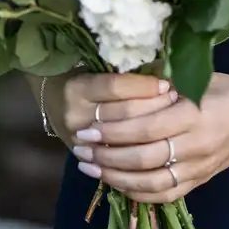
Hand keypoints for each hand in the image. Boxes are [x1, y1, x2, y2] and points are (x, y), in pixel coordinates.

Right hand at [44, 71, 174, 149]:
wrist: (51, 100)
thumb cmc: (80, 76)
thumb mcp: (96, 68)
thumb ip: (124, 73)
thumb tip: (164, 70)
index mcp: (77, 88)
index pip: (115, 87)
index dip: (143, 85)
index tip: (166, 83)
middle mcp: (76, 116)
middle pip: (123, 113)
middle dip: (154, 107)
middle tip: (178, 101)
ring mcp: (80, 142)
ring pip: (124, 139)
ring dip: (152, 128)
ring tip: (174, 119)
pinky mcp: (88, 159)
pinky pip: (120, 160)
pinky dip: (141, 152)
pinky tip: (159, 143)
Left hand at [71, 72, 228, 203]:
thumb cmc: (221, 87)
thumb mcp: (192, 76)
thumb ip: (157, 83)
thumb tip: (114, 82)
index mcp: (194, 114)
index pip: (146, 128)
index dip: (114, 131)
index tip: (88, 129)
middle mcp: (198, 144)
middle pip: (145, 158)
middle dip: (108, 156)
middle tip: (81, 150)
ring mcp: (201, 166)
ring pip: (152, 182)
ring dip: (117, 178)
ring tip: (91, 169)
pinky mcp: (202, 180)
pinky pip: (167, 194)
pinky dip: (139, 193)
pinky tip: (117, 184)